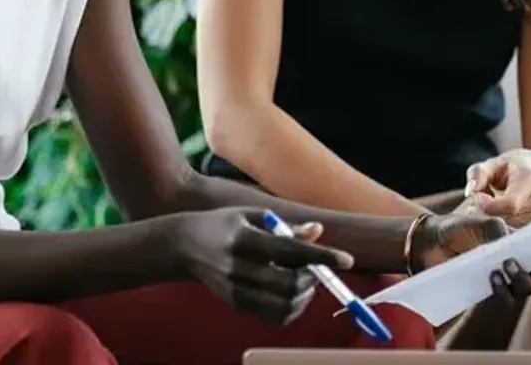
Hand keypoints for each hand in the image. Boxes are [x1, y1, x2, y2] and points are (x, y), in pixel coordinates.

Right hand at [171, 208, 352, 324]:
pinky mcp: (235, 304)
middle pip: (289, 283)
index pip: (290, 250)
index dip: (321, 256)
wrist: (183, 245)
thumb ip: (285, 225)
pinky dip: (291, 308)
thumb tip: (318, 231)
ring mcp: (235, 289)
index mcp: (244, 238)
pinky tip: (291, 293)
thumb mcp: (251, 215)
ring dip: (304, 295)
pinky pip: (272, 315)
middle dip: (313, 278)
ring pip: (284, 304)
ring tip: (304, 280)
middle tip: (318, 269)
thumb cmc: (223, 224)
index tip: (347, 259)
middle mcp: (238, 266)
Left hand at [412, 208, 530, 303]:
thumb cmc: (461, 225)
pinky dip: (501, 287)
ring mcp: (506, 279)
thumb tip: (507, 239)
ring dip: (524, 276)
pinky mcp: (488, 292)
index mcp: (525, 243)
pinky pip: (503, 298)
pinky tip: (492, 275)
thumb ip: (497, 225)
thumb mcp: (480, 217)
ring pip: (528, 287)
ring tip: (508, 262)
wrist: (431, 239)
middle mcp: (521, 263)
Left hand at [463, 147, 530, 226]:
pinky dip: (502, 221)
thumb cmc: (520, 165)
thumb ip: (479, 173)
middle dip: (488, 211)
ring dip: (494, 217)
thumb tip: (470, 192)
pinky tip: (502, 209)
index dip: (488, 204)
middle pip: (506, 218)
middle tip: (483, 196)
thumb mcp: (497, 161)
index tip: (478, 195)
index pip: (510, 204)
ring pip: (507, 226)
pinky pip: (512, 230)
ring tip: (495, 200)